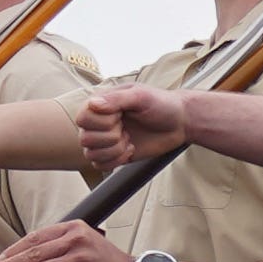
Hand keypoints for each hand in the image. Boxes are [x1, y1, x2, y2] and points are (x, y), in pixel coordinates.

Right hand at [75, 81, 195, 169]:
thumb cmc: (162, 104)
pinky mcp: (114, 154)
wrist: (180, 122)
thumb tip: (93, 104)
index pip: (83, 119)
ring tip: (129, 139)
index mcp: (100, 104)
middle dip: (111, 137)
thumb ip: (116, 99)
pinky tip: (130, 149)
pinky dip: (116, 161)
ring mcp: (105, 139)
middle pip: (85, 139)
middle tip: (127, 128)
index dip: (103, 122)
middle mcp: (98, 122)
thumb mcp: (140, 96)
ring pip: (90, 154)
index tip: (122, 115)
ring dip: (114, 150)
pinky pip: (99, 165)